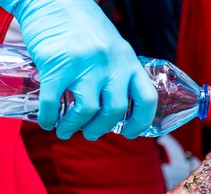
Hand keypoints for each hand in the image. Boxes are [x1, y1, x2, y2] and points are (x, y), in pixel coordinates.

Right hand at [1, 0, 156, 139]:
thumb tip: (118, 107)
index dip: (141, 122)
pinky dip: (49, 118)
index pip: (147, 99)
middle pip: (115, 110)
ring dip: (75, 127)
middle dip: (101, 129)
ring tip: (66, 130)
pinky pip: (54, 102)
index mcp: (129, 61)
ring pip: (87, 111)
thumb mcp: (114, 48)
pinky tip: (46, 121)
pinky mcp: (58, 64)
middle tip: (90, 134)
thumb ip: (119, 72)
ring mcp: (85, 64)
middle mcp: (112, 64)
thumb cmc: (84, 27)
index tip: (129, 133)